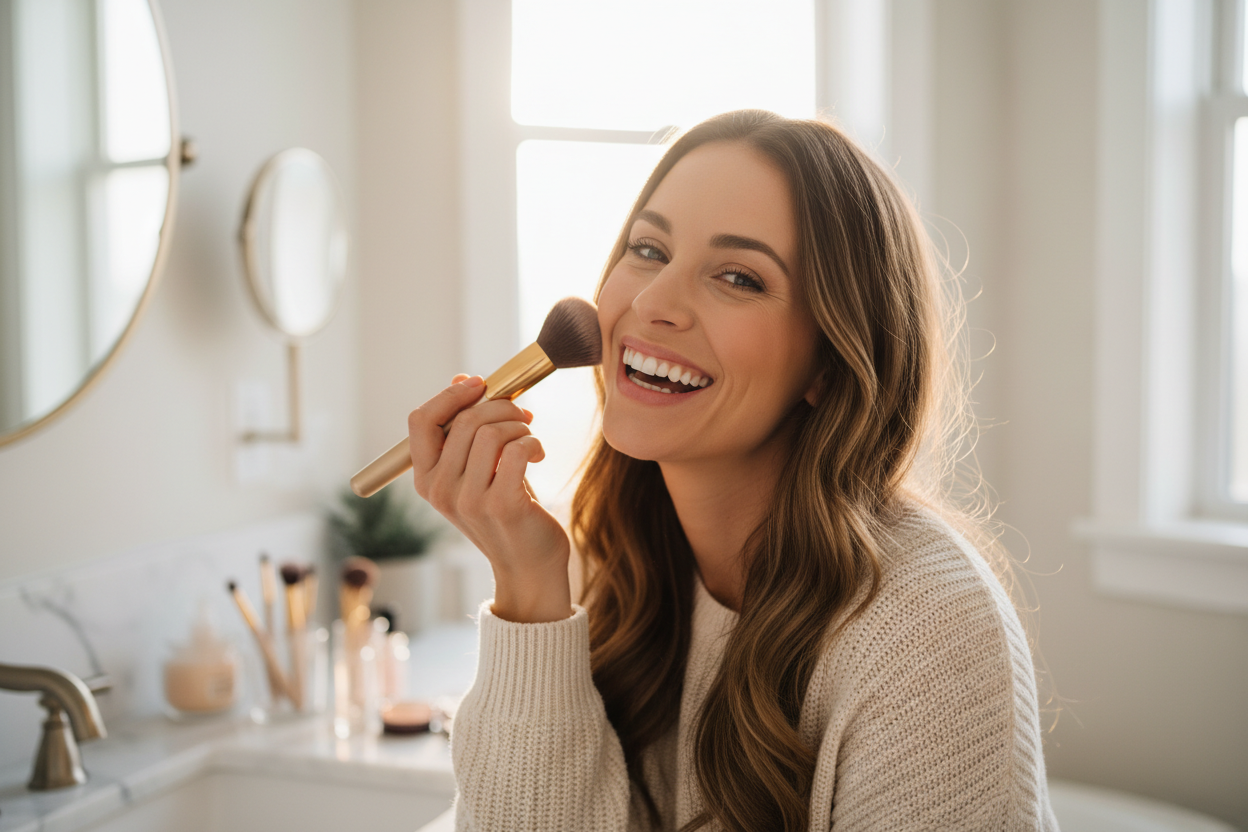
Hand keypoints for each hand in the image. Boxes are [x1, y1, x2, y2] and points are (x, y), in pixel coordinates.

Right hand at [408, 375, 571, 622]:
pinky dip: (533, 443)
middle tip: (523, 416)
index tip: (482, 385)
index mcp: (425, 479)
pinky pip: (516, 449)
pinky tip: (539, 455)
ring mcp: (467, 499)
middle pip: (465, 419)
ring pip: (492, 431)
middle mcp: (439, 490)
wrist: (529, 566)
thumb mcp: (479, 469)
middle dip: (501, 406)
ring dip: (520, 426)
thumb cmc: (506, 511)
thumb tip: (464, 379)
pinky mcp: (501, 505)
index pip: (421, 420)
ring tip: (530, 440)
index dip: (451, 395)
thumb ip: (467, 429)